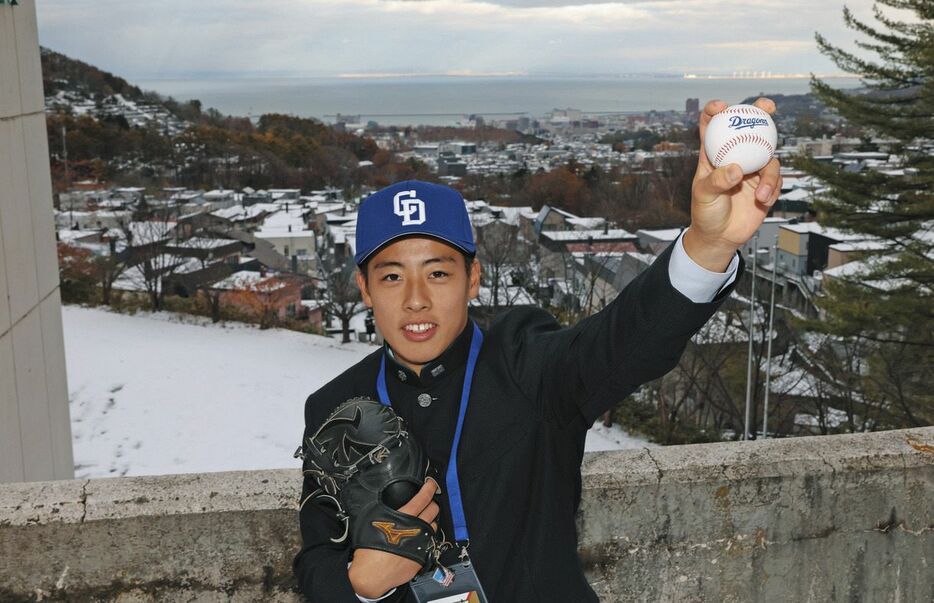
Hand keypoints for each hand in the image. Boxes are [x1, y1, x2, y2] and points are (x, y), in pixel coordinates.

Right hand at [348, 478, 440, 598]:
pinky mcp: (422, 556)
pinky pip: (429, 542)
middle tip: (428, 501)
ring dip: (430, 520)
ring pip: (434, 526)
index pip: (423, 498)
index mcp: (404, 517)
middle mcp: (416, 529)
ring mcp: (421, 543)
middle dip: (432, 503)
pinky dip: (426, 537)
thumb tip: (387, 501)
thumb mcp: (371, 520)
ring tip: (424, 519)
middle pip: (433, 510)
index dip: (429, 488)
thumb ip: (383, 508)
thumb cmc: (369, 548)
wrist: (372, 574)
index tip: (431, 484)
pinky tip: (419, 537)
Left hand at [685, 97, 782, 270]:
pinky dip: (772, 188)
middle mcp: (735, 156)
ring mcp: (752, 169)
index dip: (716, 110)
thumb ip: (717, 181)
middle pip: (748, 128)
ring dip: (769, 174)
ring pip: (769, 156)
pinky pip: (776, 178)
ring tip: (761, 194)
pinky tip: (764, 200)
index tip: (722, 106)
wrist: (720, 237)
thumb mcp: (704, 196)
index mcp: (713, 154)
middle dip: (760, 112)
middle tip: (768, 106)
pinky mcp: (766, 184)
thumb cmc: (706, 213)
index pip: (713, 126)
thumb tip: (736, 169)